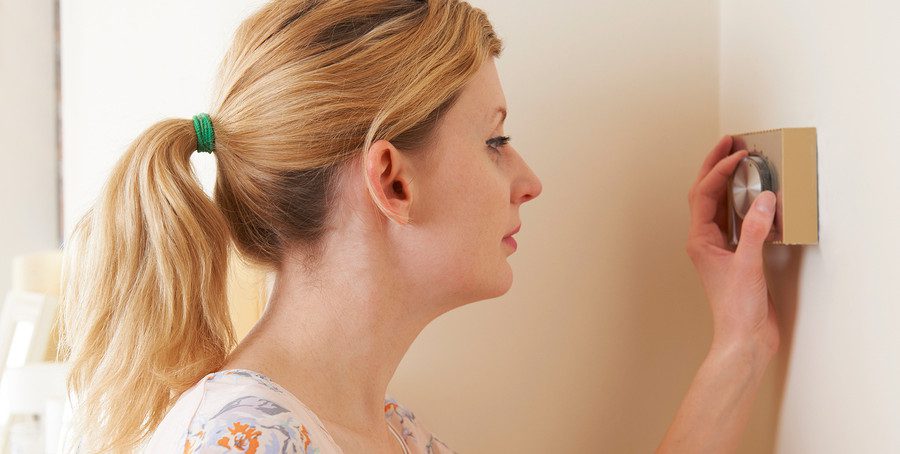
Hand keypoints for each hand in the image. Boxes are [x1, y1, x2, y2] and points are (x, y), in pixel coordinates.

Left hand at [686, 135, 779, 356]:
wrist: (744, 338)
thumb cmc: (737, 309)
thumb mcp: (748, 265)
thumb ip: (756, 231)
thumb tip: (763, 199)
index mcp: (700, 240)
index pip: (704, 194)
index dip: (719, 170)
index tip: (738, 153)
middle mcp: (706, 241)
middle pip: (706, 193)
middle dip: (715, 166)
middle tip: (729, 141)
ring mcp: (720, 248)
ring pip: (719, 205)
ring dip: (728, 181)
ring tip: (740, 159)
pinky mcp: (737, 255)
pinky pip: (737, 220)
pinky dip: (744, 202)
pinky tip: (756, 196)